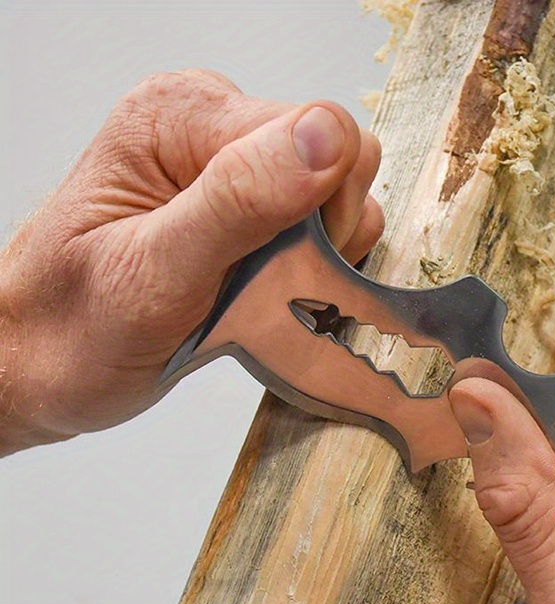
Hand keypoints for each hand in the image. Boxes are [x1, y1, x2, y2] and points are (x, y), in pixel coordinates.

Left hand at [0, 69, 382, 454]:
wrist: (45, 365)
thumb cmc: (76, 327)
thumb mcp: (156, 271)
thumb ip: (239, 199)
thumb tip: (327, 137)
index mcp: (181, 118)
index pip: (321, 132)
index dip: (323, 208)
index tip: (283, 266)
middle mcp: (211, 130)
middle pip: (339, 162)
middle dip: (321, 235)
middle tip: (262, 283)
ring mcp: (232, 171)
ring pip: (338, 200)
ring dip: (315, 258)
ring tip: (253, 293)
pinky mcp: (246, 211)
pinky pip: (320, 229)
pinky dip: (310, 269)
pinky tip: (262, 294)